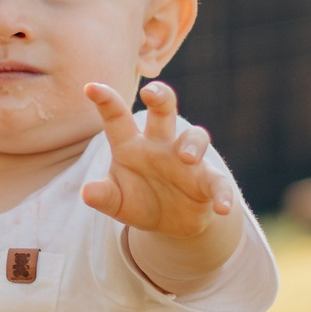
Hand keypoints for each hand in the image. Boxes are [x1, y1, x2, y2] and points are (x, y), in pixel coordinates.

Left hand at [78, 81, 233, 239]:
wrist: (172, 223)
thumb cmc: (140, 201)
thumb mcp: (117, 202)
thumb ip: (104, 196)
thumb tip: (87, 193)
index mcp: (130, 145)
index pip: (117, 118)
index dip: (105, 101)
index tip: (90, 88)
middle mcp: (159, 145)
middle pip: (163, 111)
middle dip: (160, 97)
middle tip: (150, 93)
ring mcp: (187, 160)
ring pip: (195, 136)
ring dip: (192, 142)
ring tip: (186, 157)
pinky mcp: (208, 180)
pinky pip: (219, 182)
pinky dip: (223, 194)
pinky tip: (222, 208)